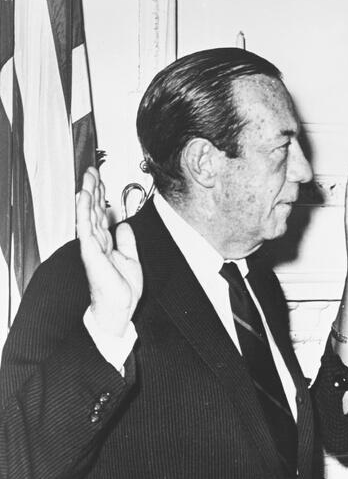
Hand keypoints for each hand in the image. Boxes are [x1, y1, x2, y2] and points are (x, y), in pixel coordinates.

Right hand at [77, 168, 141, 337]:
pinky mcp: (91, 250)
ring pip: (89, 214)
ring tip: (87, 177)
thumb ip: (127, 242)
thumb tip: (125, 226)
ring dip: (88, 194)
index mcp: (106, 244)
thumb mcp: (131, 259)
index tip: (101, 181)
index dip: (102, 197)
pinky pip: (86, 226)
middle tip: (91, 171)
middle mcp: (97, 243)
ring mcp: (92, 246)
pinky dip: (85, 210)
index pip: (102, 215)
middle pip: (94, 210)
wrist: (119, 307)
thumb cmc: (123, 290)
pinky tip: (84, 196)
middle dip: (93, 190)